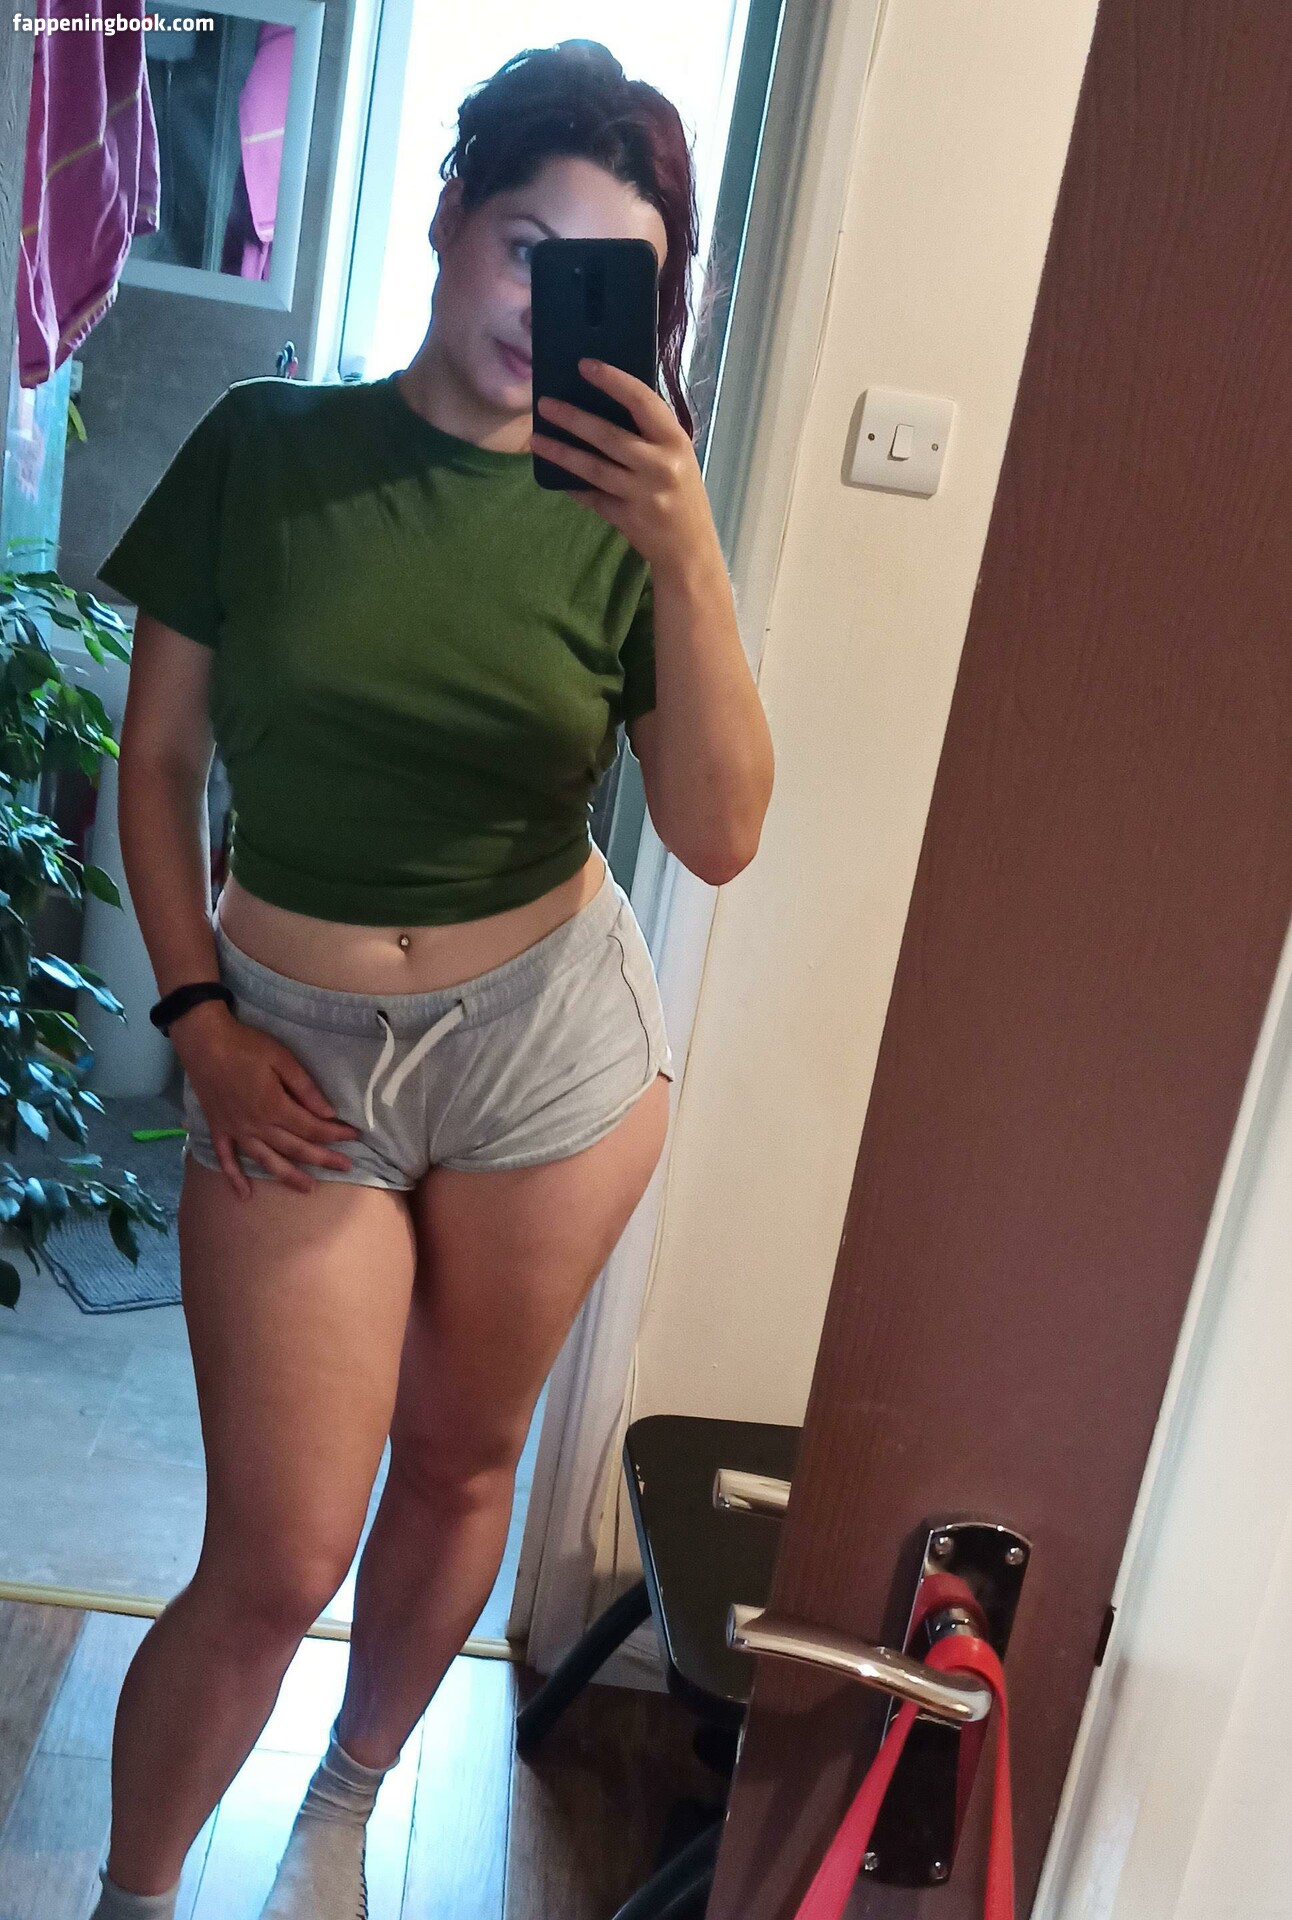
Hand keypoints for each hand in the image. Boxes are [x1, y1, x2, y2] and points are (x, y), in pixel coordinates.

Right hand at [171, 1003, 361, 1198]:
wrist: (204, 1043)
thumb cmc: (246, 1046)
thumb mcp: (282, 1059)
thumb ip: (305, 1088)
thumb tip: (328, 1113)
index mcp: (274, 1107)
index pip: (311, 1128)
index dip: (334, 1134)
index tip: (353, 1136)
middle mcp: (256, 1126)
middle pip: (295, 1148)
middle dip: (323, 1159)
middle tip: (347, 1167)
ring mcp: (236, 1131)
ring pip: (267, 1161)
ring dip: (289, 1177)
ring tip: (309, 1188)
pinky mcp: (218, 1129)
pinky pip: (226, 1159)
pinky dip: (234, 1178)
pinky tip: (244, 1195)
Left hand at [530, 360, 721, 577]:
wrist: (691, 549)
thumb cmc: (684, 494)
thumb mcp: (677, 457)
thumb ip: (651, 435)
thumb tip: (607, 404)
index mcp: (675, 442)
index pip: (642, 402)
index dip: (613, 381)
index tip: (585, 366)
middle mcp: (660, 466)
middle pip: (608, 436)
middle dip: (573, 418)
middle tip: (544, 404)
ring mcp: (642, 495)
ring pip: (593, 469)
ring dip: (562, 452)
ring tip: (537, 439)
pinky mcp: (626, 518)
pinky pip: (592, 497)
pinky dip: (573, 486)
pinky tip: (555, 477)